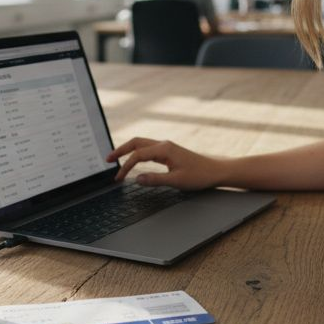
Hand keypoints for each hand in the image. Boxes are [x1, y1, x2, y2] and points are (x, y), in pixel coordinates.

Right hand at [106, 137, 224, 189]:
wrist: (216, 171)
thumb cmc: (199, 176)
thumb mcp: (176, 181)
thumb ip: (155, 180)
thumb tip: (136, 179)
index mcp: (164, 149)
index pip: (138, 155)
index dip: (125, 167)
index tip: (118, 179)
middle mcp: (164, 144)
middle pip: (136, 143)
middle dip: (120, 150)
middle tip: (107, 159)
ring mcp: (166, 147)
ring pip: (141, 144)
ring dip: (128, 150)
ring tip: (116, 159)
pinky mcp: (169, 151)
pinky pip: (148, 148)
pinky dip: (137, 152)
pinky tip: (134, 160)